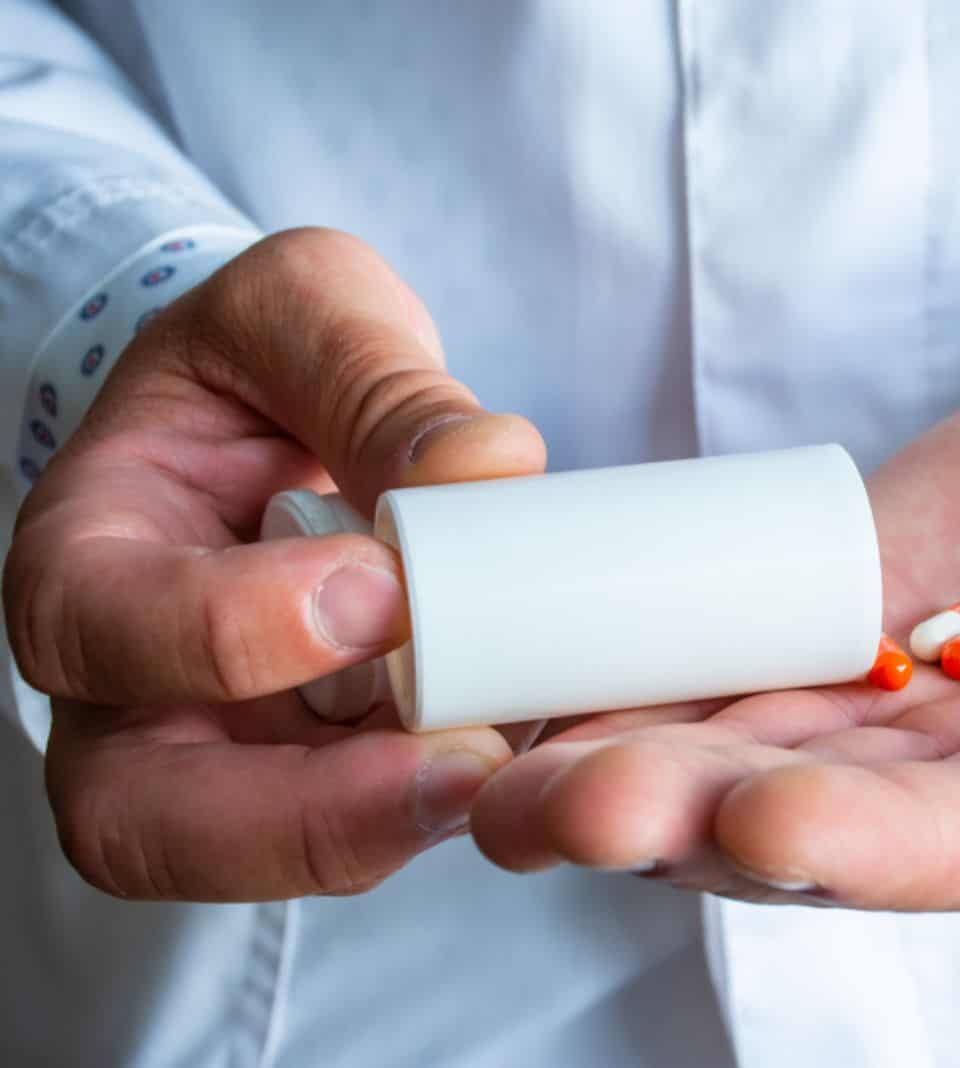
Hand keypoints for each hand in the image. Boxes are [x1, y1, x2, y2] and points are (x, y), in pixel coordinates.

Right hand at [4, 228, 545, 900]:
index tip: (380, 590)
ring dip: (397, 827)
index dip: (229, 631)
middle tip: (454, 768)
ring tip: (515, 772)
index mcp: (86, 554)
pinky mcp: (329, 774)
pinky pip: (375, 824)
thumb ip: (373, 378)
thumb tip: (487, 468)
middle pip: (141, 819)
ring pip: (267, 857)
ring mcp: (227, 751)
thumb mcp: (306, 313)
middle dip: (306, 815)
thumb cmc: (270, 364)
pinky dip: (456, 802)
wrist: (299, 416)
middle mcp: (132, 687)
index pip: (99, 627)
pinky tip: (536, 754)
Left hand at [469, 349, 959, 910]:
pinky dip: (626, 667)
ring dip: (617, 756)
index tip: (759, 828)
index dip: (867, 851)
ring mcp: (883, 712)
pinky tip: (527, 664)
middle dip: (685, 818)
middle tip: (558, 803)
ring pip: (733, 752)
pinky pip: (717, 662)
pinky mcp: (830, 628)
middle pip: (809, 824)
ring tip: (491, 752)